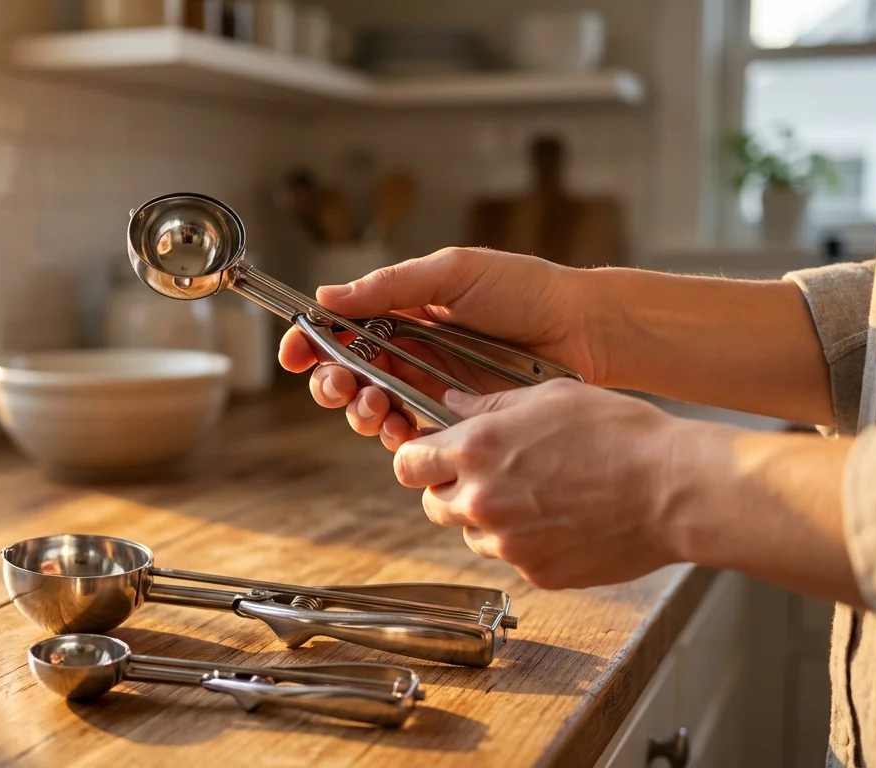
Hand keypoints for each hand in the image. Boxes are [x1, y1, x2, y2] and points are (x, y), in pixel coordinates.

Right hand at [278, 247, 599, 450]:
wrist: (583, 330)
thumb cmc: (524, 290)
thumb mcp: (452, 273)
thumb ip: (391, 287)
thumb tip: (327, 297)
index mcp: (402, 312)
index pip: (341, 328)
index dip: (310, 342)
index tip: (293, 355)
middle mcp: (409, 352)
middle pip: (347, 374)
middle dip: (330, 384)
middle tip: (339, 386)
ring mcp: (430, 387)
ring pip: (372, 409)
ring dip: (359, 411)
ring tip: (374, 405)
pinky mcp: (454, 419)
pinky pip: (412, 435)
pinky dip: (396, 436)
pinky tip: (401, 427)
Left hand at [394, 379, 682, 589]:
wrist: (674, 489)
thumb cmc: (621, 434)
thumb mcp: (551, 397)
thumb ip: (490, 406)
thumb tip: (451, 406)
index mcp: (477, 449)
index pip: (407, 463)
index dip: (418, 459)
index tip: (434, 456)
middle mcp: (482, 499)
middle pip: (432, 504)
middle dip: (451, 490)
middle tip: (490, 476)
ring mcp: (507, 543)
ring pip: (470, 534)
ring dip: (488, 519)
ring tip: (538, 496)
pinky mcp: (536, 572)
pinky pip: (512, 558)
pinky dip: (527, 543)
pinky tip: (564, 519)